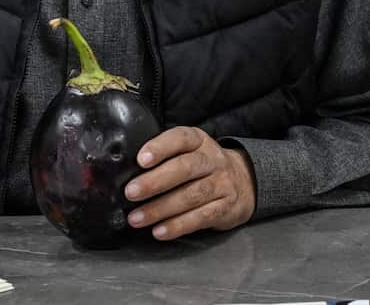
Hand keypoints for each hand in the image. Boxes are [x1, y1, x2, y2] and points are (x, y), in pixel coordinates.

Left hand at [123, 126, 255, 240]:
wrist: (245, 181)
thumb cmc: (203, 166)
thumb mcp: (190, 151)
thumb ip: (165, 156)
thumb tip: (124, 170)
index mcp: (199, 141)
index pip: (180, 138)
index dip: (160, 147)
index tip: (140, 159)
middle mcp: (212, 160)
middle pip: (185, 168)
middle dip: (155, 181)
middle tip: (131, 193)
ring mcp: (222, 183)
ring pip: (191, 195)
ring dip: (161, 209)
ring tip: (137, 218)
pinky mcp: (226, 207)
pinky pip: (201, 217)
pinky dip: (178, 226)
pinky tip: (160, 231)